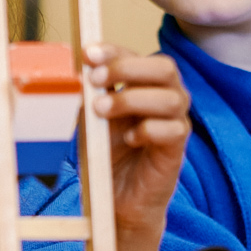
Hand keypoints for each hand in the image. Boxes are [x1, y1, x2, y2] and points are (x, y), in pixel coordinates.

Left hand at [82, 43, 191, 250]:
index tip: (88, 54)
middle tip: (97, 80)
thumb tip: (73, 71)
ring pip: (171, 97)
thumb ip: (88, 96)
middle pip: (165, 67)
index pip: (137, 54)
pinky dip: (149, 130)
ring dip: (133, 99)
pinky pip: (174, 130)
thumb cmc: (106, 154)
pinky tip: (130, 139)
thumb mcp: (90, 119)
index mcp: (143, 85)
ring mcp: (175, 123)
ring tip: (103, 112)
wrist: (117, 200)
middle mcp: (164, 99)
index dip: (115, 50)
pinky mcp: (177, 150)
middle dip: (128, 68)